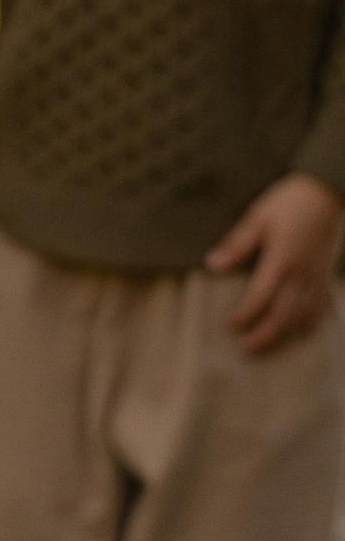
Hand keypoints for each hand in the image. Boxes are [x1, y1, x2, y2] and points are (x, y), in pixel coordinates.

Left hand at [207, 172, 344, 354]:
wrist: (326, 190)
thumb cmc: (288, 202)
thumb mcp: (257, 218)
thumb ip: (237, 244)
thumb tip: (213, 264)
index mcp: (281, 260)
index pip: (261, 296)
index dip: (247, 314)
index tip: (232, 326)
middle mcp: (301, 273)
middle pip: (283, 313)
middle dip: (265, 334)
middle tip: (247, 349)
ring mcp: (317, 275)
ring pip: (303, 313)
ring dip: (285, 332)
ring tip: (269, 345)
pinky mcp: (327, 272)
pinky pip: (322, 303)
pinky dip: (313, 319)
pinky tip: (306, 331)